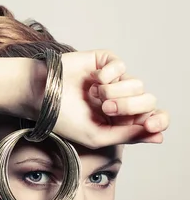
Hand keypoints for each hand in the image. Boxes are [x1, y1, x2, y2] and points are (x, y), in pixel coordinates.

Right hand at [46, 50, 168, 148]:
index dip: (158, 120)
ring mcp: (114, 80)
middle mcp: (120, 100)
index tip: (152, 124)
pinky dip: (107, 75)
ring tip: (93, 95)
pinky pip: (121, 66)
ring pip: (137, 84)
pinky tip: (93, 80)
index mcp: (119, 121)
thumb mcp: (96, 136)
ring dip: (114, 92)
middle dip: (129, 106)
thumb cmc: (63, 118)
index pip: (151, 119)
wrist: (40, 95)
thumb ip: (127, 135)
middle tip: (106, 108)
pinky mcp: (106, 62)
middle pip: (147, 101)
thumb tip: (159, 135)